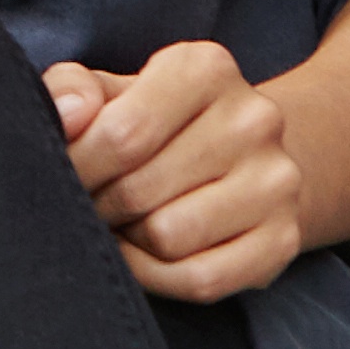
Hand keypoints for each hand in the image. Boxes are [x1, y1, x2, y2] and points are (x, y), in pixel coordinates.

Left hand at [43, 39, 305, 301]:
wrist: (242, 157)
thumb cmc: (155, 123)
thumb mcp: (108, 91)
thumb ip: (70, 92)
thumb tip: (65, 118)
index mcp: (207, 68)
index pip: (123, 133)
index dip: (78, 166)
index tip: (65, 173)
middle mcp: (254, 119)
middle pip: (140, 190)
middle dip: (98, 206)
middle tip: (91, 203)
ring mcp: (277, 182)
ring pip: (168, 238)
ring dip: (129, 242)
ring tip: (124, 223)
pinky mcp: (284, 239)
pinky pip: (202, 280)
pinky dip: (159, 278)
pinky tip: (147, 257)